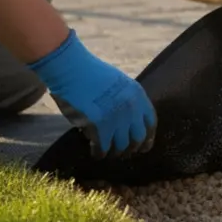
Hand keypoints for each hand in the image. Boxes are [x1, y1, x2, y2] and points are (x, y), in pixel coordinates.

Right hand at [28, 30, 156, 158]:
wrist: (71, 68)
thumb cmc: (90, 74)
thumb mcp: (119, 83)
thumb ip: (127, 101)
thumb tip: (127, 122)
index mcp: (138, 95)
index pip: (151, 122)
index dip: (148, 137)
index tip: (144, 146)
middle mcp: (131, 108)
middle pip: (138, 138)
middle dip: (132, 148)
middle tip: (124, 152)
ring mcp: (116, 118)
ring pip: (122, 146)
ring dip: (115, 152)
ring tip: (109, 152)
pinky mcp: (99, 126)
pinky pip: (103, 147)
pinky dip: (99, 153)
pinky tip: (96, 153)